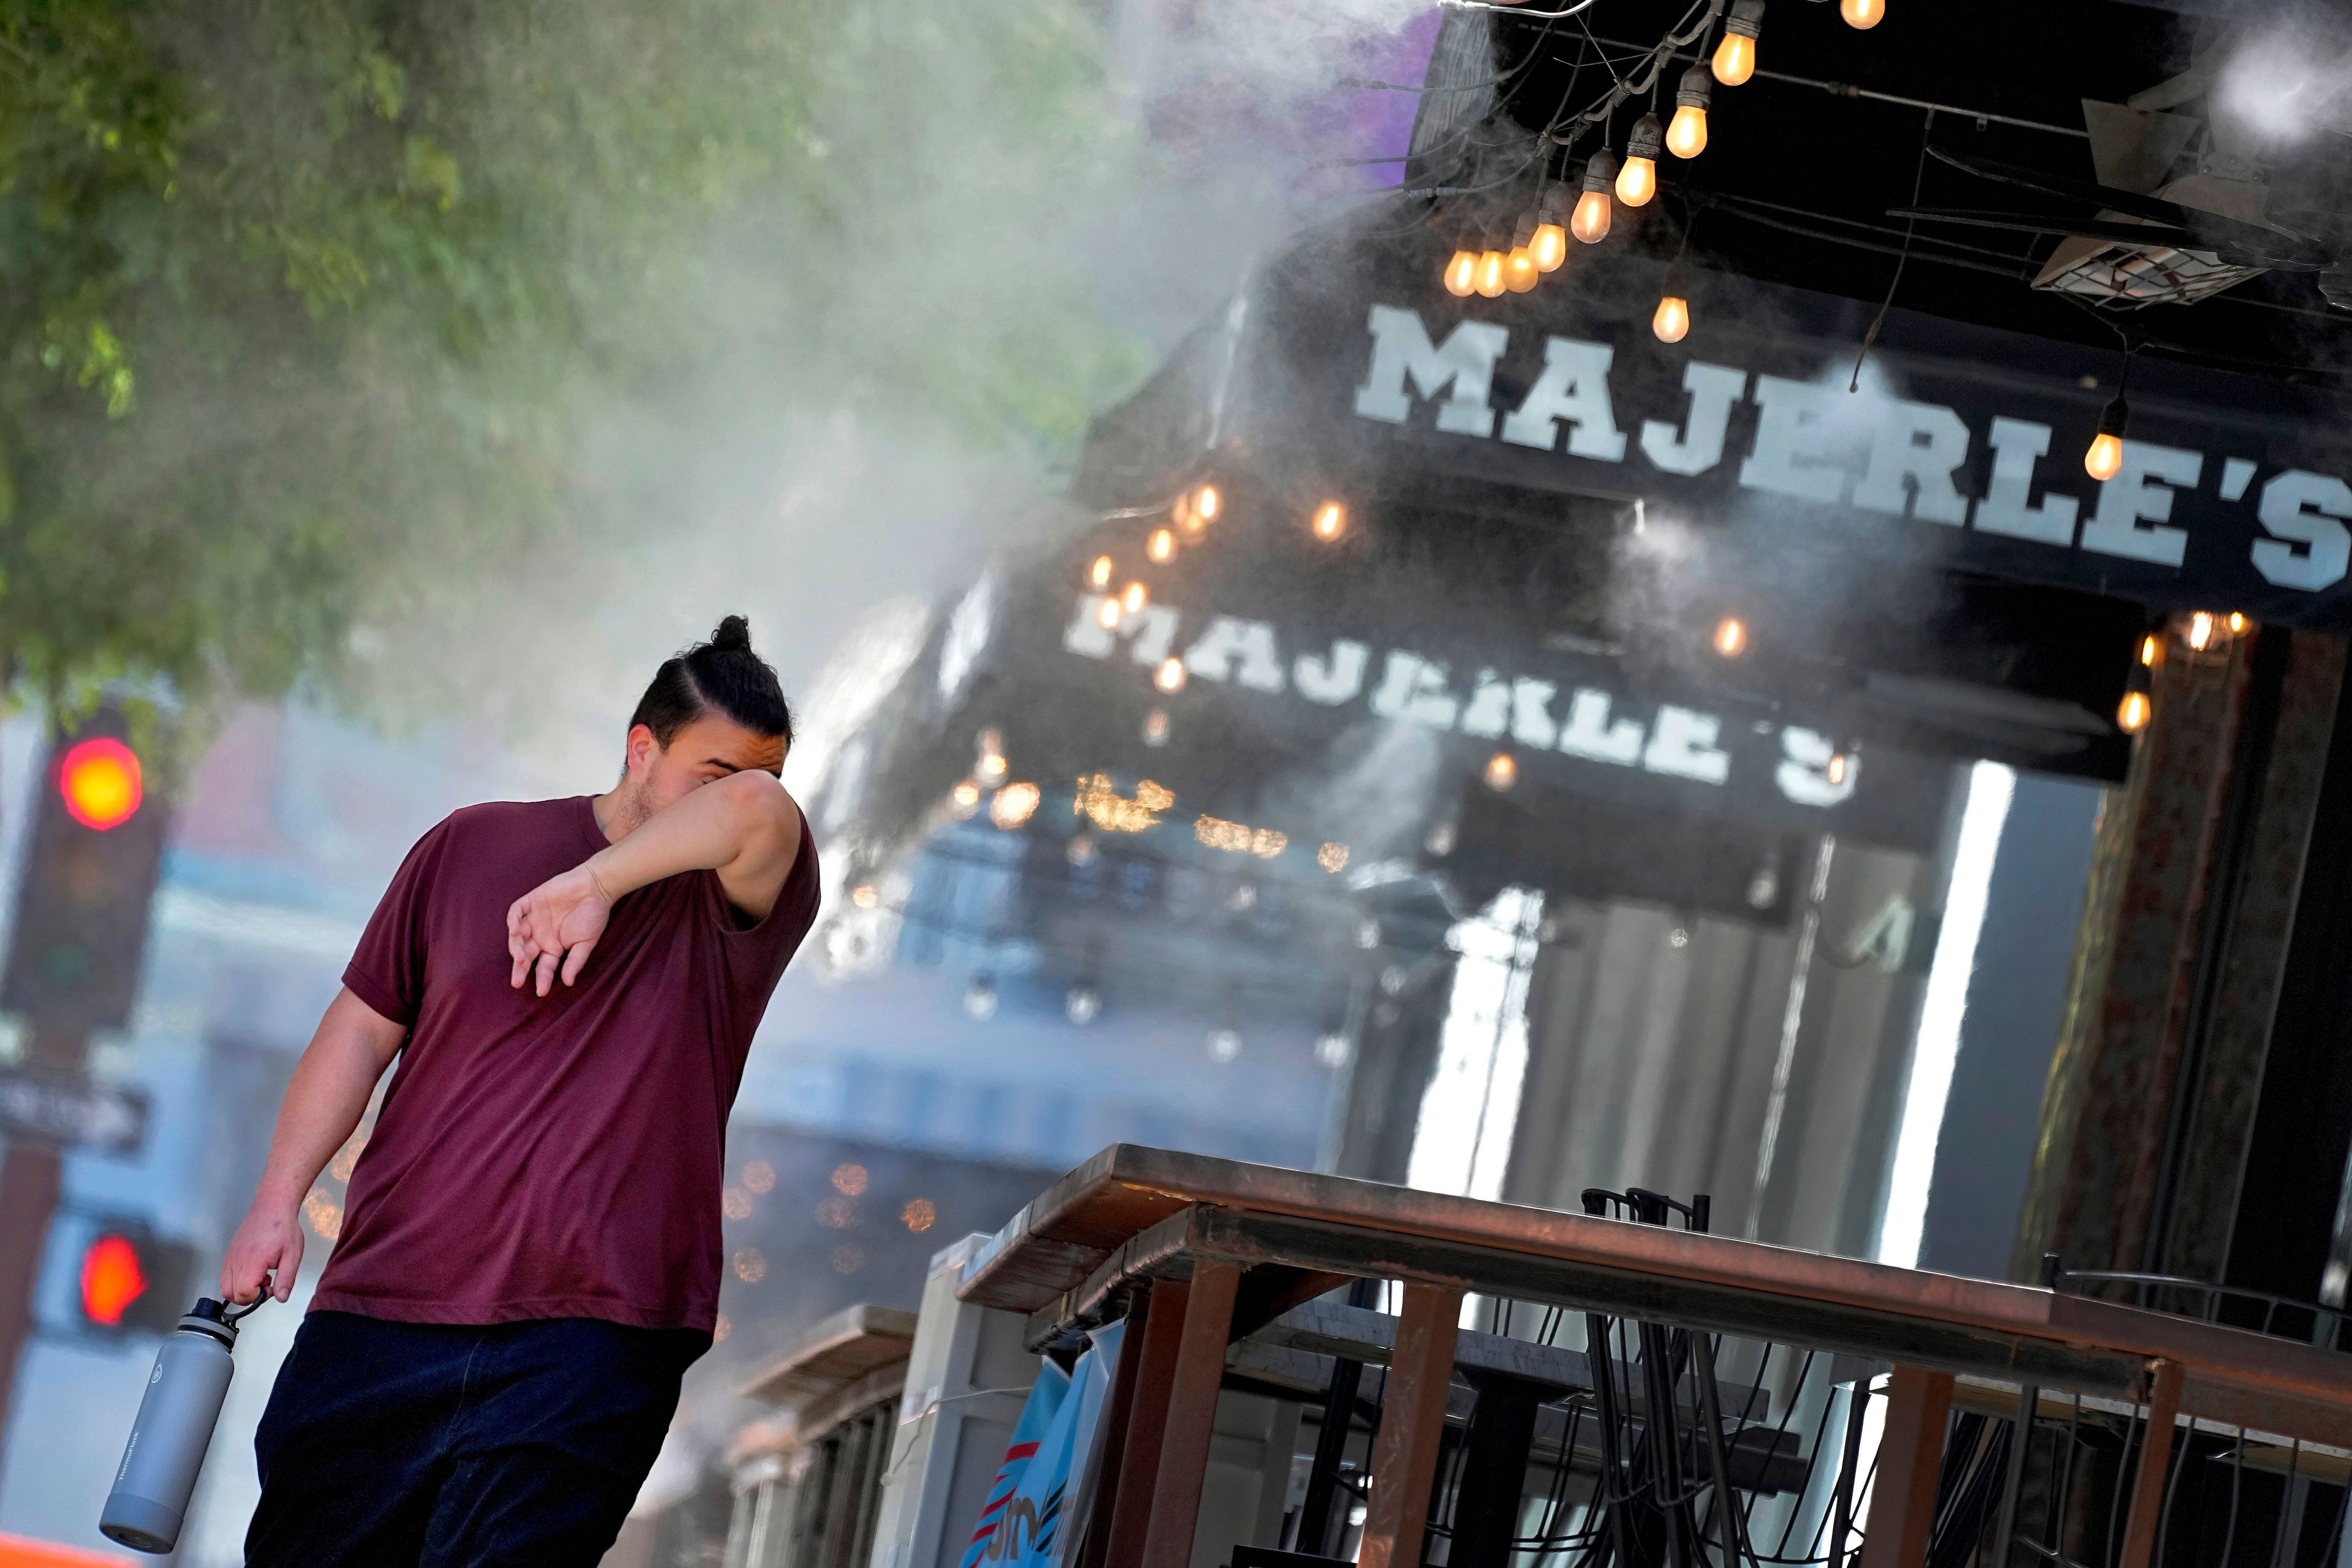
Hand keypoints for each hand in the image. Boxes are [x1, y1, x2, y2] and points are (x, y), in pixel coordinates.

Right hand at [221, 1203, 300, 1303]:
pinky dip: (236, 1281)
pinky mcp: (229, 1254)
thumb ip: (286, 1279)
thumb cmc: (282, 1227)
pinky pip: (225, 1276)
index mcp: (253, 1260)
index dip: (258, 1296)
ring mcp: (230, 1257)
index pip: (244, 1292)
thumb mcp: (293, 1255)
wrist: (272, 1207)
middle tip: (266, 1284)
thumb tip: (281, 1297)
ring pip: (225, 1287)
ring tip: (260, 1276)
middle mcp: (237, 1259)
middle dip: (249, 1296)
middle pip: (231, 1294)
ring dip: (242, 1289)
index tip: (271, 1288)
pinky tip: (253, 1271)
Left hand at [507, 863, 614, 995]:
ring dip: (515, 946)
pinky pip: (516, 912)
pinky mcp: (531, 901)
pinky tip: (515, 930)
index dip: (542, 979)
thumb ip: (575, 961)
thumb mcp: (586, 943)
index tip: (542, 991)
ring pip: (517, 935)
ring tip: (519, 957)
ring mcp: (534, 918)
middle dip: (520, 968)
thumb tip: (568, 983)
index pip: (543, 966)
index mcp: (553, 946)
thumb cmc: (593, 915)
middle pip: (525, 954)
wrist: (596, 887)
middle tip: (517, 981)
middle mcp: (540, 935)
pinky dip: (513, 921)